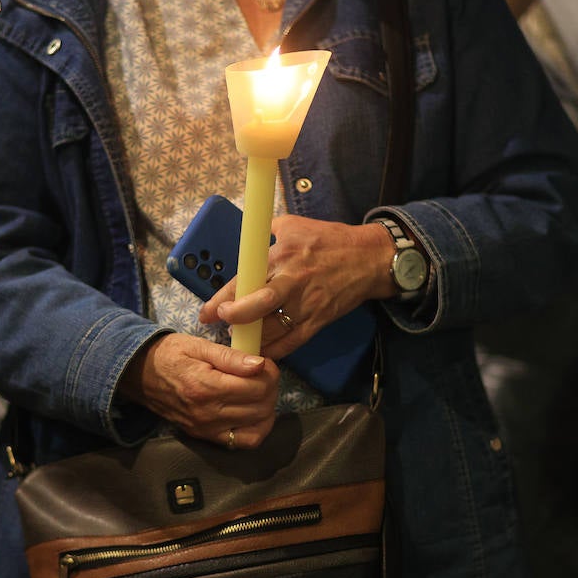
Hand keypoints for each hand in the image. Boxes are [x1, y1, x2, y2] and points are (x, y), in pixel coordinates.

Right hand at [118, 333, 279, 448]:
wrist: (139, 375)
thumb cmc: (170, 354)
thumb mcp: (198, 346)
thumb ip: (231, 356)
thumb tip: (260, 365)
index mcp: (206, 386)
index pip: (258, 386)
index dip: (270, 371)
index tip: (263, 362)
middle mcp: (208, 413)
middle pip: (262, 406)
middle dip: (270, 388)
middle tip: (262, 374)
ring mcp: (207, 429)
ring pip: (258, 426)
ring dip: (267, 407)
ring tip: (259, 391)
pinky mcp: (206, 437)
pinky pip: (243, 442)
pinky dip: (256, 428)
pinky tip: (253, 412)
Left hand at [201, 216, 392, 362]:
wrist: (370, 259)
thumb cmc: (331, 240)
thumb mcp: (295, 225)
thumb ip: (266, 234)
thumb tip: (245, 242)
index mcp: (284, 255)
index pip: (248, 278)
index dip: (224, 298)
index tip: (208, 311)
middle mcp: (294, 280)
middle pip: (259, 304)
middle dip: (236, 317)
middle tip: (222, 323)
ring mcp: (308, 303)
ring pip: (274, 329)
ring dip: (252, 337)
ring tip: (239, 336)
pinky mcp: (319, 320)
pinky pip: (293, 341)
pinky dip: (275, 350)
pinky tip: (261, 351)